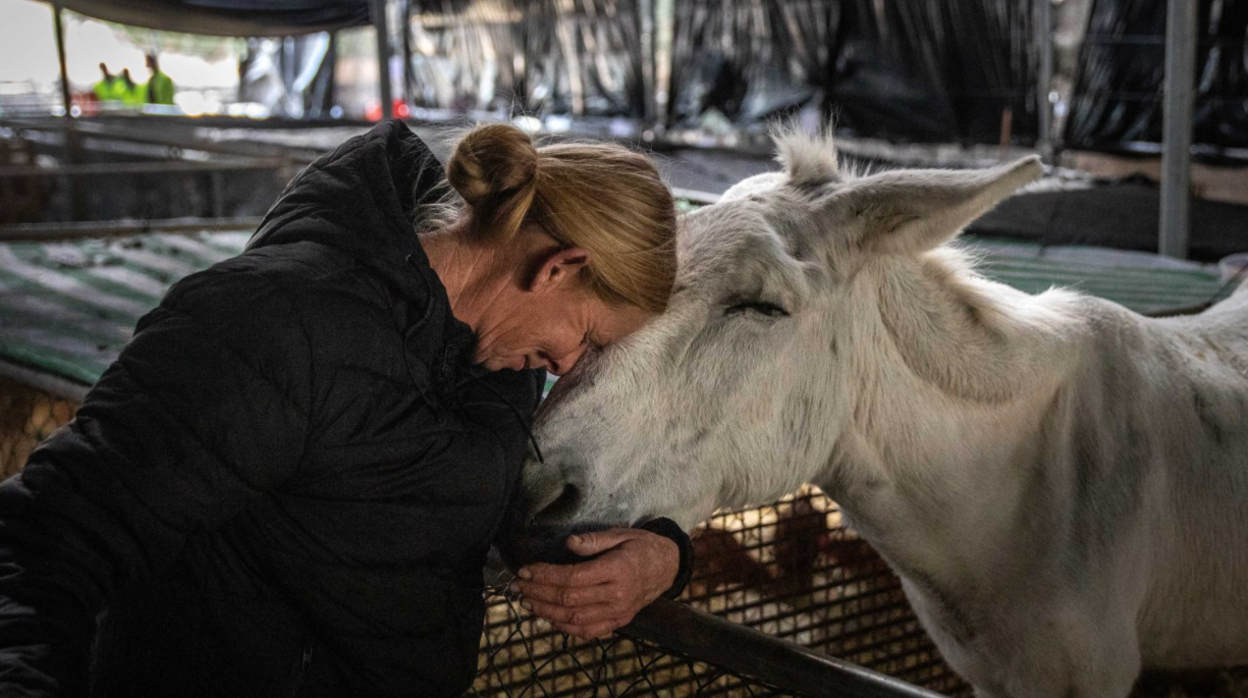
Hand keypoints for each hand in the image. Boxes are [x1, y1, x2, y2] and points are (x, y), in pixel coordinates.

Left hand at [510, 528, 678, 639]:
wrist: (668, 566)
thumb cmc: (641, 546)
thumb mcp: (621, 534)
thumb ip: (594, 540)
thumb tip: (568, 543)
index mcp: (617, 569)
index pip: (572, 577)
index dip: (545, 575)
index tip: (525, 570)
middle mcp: (617, 594)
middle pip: (569, 599)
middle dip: (538, 593)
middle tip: (517, 586)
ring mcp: (619, 612)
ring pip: (574, 619)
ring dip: (546, 612)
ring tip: (526, 602)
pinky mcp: (619, 621)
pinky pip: (588, 631)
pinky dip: (565, 628)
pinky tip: (549, 617)